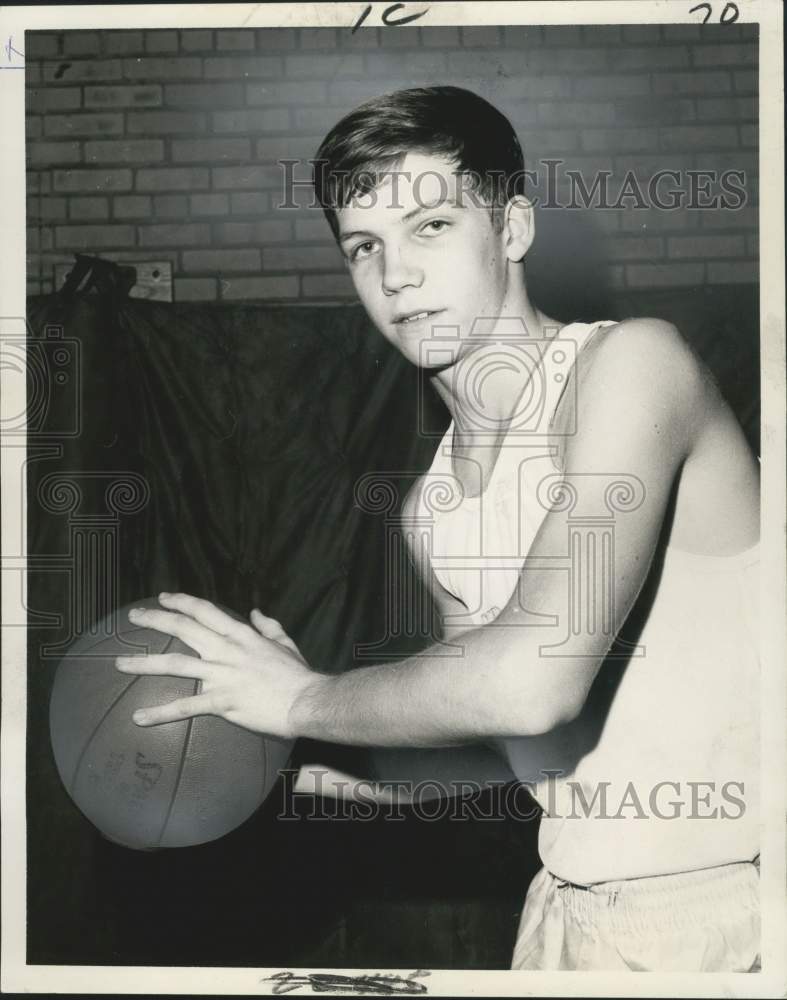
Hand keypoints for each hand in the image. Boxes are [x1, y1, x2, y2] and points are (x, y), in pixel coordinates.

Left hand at [115, 592, 320, 737]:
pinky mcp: (221, 701)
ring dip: (144, 663)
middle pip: (183, 628)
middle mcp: (226, 650)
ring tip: (119, 663)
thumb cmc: (297, 674)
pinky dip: (161, 712)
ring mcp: (222, 675)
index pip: (205, 611)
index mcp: (241, 634)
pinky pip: (186, 707)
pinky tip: (139, 717)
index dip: (181, 602)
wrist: (306, 701)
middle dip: (155, 619)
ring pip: (175, 664)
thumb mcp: (285, 642)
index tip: (163, 597)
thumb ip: (269, 625)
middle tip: (133, 617)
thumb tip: (256, 612)